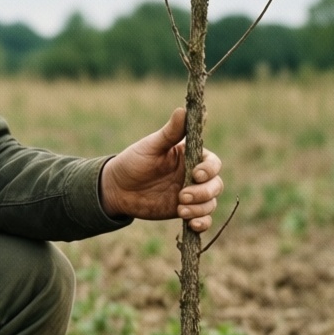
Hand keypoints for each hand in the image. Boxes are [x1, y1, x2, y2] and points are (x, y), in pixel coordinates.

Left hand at [100, 107, 223, 232]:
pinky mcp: (184, 211)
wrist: (118, 188)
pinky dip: (202, 223)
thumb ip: (170, 133)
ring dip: (200, 208)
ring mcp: (191, 195)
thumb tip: (183, 110)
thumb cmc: (133, 162)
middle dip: (203, 192)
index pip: (212, 162)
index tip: (195, 174)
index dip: (209, 169)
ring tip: (180, 209)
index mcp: (190, 157)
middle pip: (216, 185)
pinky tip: (191, 224)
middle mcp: (194, 176)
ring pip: (210, 203)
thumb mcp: (151, 147)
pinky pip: (202, 219)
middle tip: (181, 196)